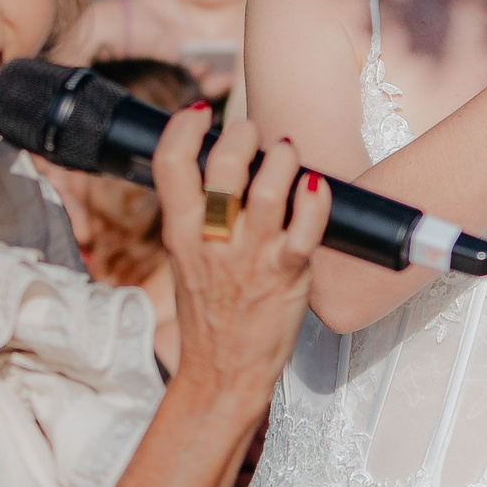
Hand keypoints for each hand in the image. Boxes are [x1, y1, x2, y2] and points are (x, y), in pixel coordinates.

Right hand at [155, 101, 328, 434]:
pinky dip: (315, 199)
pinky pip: (305, 228)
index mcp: (180, 232)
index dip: (183, 128)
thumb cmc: (212, 315)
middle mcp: (211, 240)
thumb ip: (201, 218)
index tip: (199, 113)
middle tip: (255, 132)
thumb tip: (226, 169)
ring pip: (265, 189)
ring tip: (288, 155)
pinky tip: (316, 186)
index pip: (170, 163)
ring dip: (282, 160)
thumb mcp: (189, 260)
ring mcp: (249, 257)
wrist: (223, 373)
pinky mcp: (286, 275)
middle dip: (242, 134)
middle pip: (223, 165)